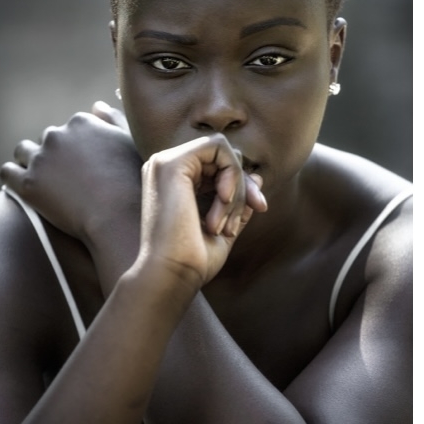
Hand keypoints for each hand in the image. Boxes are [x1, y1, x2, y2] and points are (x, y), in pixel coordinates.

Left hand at [0, 105, 141, 243]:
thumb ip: (113, 120)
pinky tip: (21, 189)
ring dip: (29, 163)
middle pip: (47, 140)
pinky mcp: (27, 184)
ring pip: (23, 152)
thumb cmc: (132, 184)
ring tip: (41, 182)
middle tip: (64, 180)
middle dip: (53, 156)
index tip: (80, 166)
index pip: (69, 129)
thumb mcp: (130, 144)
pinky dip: (12, 178)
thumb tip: (96, 106)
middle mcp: (57, 135)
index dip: (74, 148)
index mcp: (81, 122)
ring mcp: (40, 159)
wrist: (119, 218)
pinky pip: (7, 173)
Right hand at [138, 134, 266, 287]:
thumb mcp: (226, 227)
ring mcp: (164, 163)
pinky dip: (232, 173)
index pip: (219, 165)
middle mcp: (164, 169)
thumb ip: (238, 201)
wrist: (173, 275)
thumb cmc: (194, 260)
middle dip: (245, 185)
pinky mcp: (171, 163)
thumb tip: (257, 178)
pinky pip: (218, 148)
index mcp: (172, 183)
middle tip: (251, 213)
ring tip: (227, 222)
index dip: (244, 184)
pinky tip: (224, 201)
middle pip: (223, 156)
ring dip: (237, 186)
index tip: (259, 209)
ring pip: (222, 151)